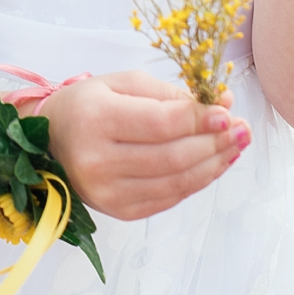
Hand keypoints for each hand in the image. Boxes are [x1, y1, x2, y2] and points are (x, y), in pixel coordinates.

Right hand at [40, 72, 245, 221]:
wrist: (51, 141)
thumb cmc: (89, 105)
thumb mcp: (122, 83)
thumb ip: (171, 94)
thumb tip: (223, 102)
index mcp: (95, 119)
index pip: (160, 123)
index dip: (200, 120)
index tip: (228, 112)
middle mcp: (98, 160)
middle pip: (173, 156)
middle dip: (215, 143)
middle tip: (242, 130)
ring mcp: (107, 191)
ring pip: (177, 181)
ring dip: (214, 164)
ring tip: (235, 146)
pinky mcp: (119, 210)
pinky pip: (170, 197)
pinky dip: (197, 180)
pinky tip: (213, 163)